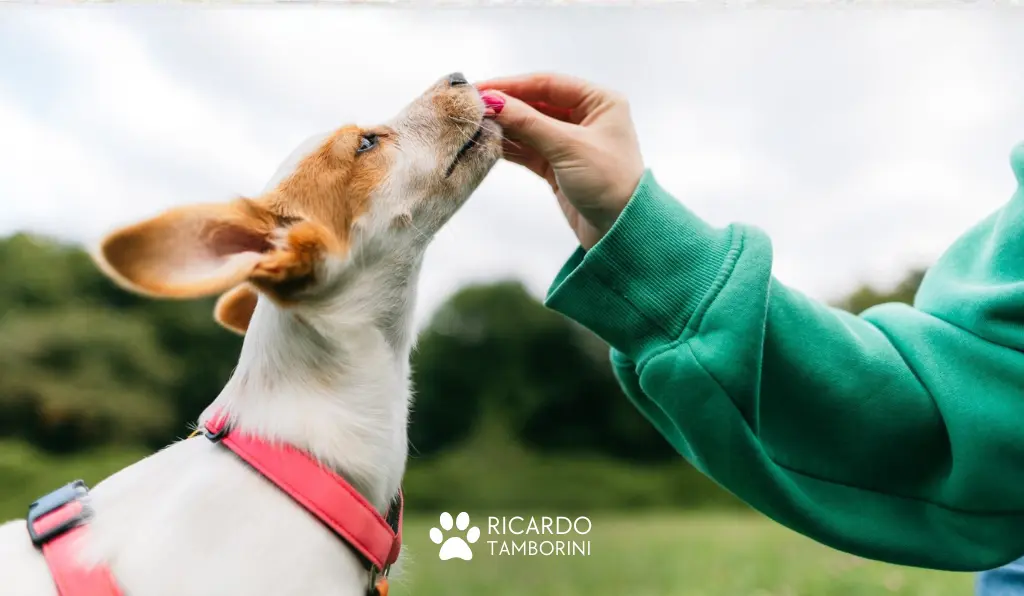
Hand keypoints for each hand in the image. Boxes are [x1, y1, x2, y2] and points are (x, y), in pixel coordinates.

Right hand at [477, 73, 644, 249]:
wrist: (621, 232)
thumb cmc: (609, 182)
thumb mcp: (568, 146)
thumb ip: (528, 122)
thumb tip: (492, 101)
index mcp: (600, 101)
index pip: (548, 83)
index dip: (513, 85)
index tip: (481, 88)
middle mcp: (587, 117)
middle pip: (537, 103)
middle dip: (506, 106)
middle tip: (472, 106)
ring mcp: (571, 142)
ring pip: (530, 127)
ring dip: (505, 126)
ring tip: (474, 124)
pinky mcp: (559, 166)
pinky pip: (529, 149)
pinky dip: (510, 146)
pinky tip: (487, 142)